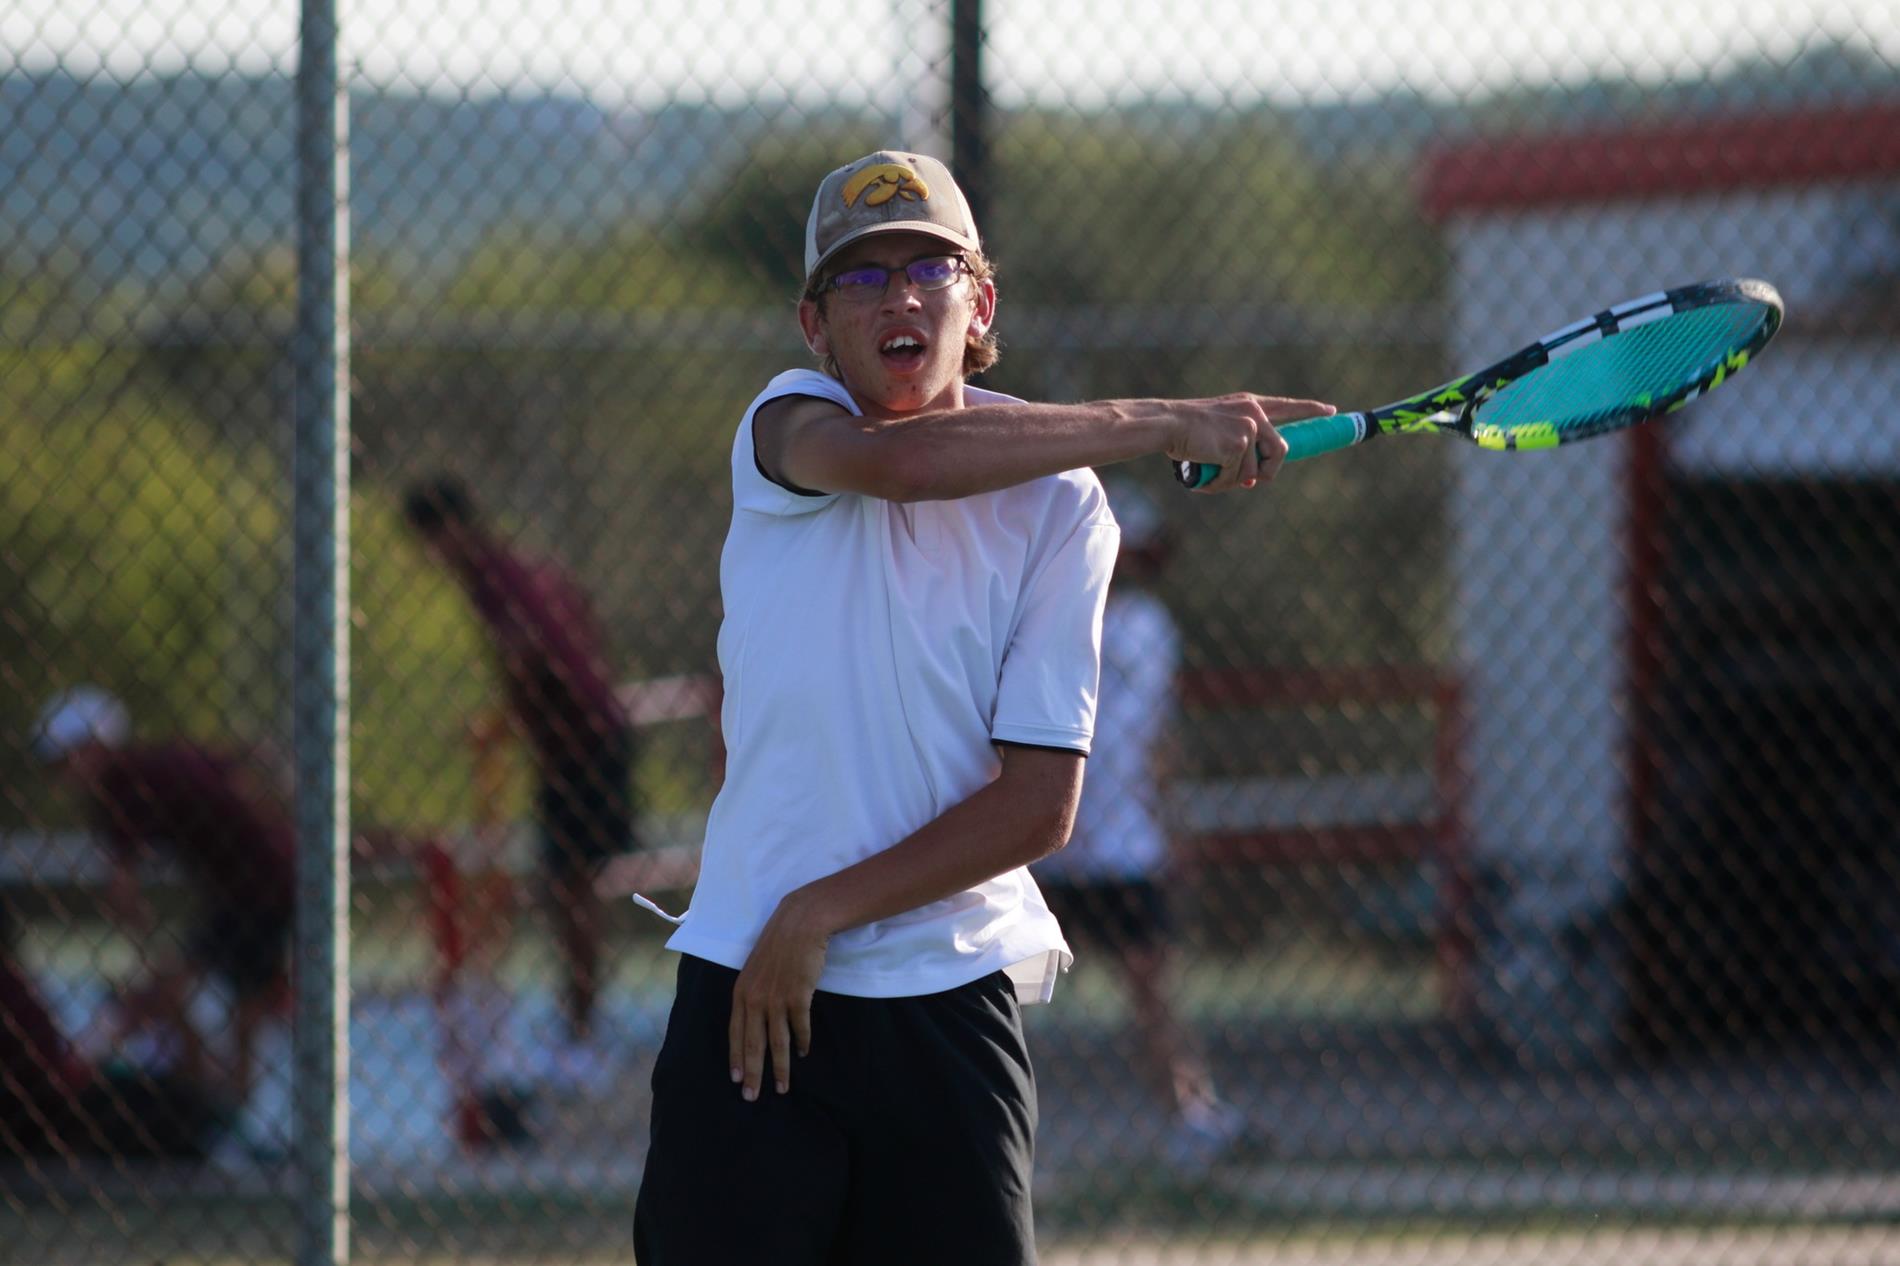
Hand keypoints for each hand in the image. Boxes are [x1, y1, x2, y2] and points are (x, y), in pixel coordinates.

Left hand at [728, 889, 831, 1100]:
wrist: (800, 924)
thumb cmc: (779, 945)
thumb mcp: (756, 969)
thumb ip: (754, 993)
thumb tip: (756, 1018)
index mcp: (741, 992)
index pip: (734, 1033)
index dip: (735, 1058)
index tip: (736, 1080)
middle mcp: (755, 999)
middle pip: (752, 1044)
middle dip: (752, 1073)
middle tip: (751, 1097)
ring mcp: (776, 999)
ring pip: (776, 1042)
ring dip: (779, 1067)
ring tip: (781, 1087)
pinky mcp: (798, 997)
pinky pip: (799, 1027)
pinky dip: (801, 1042)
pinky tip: (802, 1053)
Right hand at [1165, 394, 1334, 491]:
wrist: (1166, 424)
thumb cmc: (1184, 429)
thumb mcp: (1217, 429)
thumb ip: (1239, 447)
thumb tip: (1253, 480)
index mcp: (1249, 405)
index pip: (1288, 406)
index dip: (1311, 410)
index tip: (1330, 411)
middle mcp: (1254, 413)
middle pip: (1281, 450)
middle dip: (1269, 472)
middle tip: (1252, 482)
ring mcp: (1249, 428)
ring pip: (1256, 471)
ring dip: (1234, 481)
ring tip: (1211, 476)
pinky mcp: (1239, 445)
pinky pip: (1238, 477)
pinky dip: (1220, 484)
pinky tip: (1205, 476)